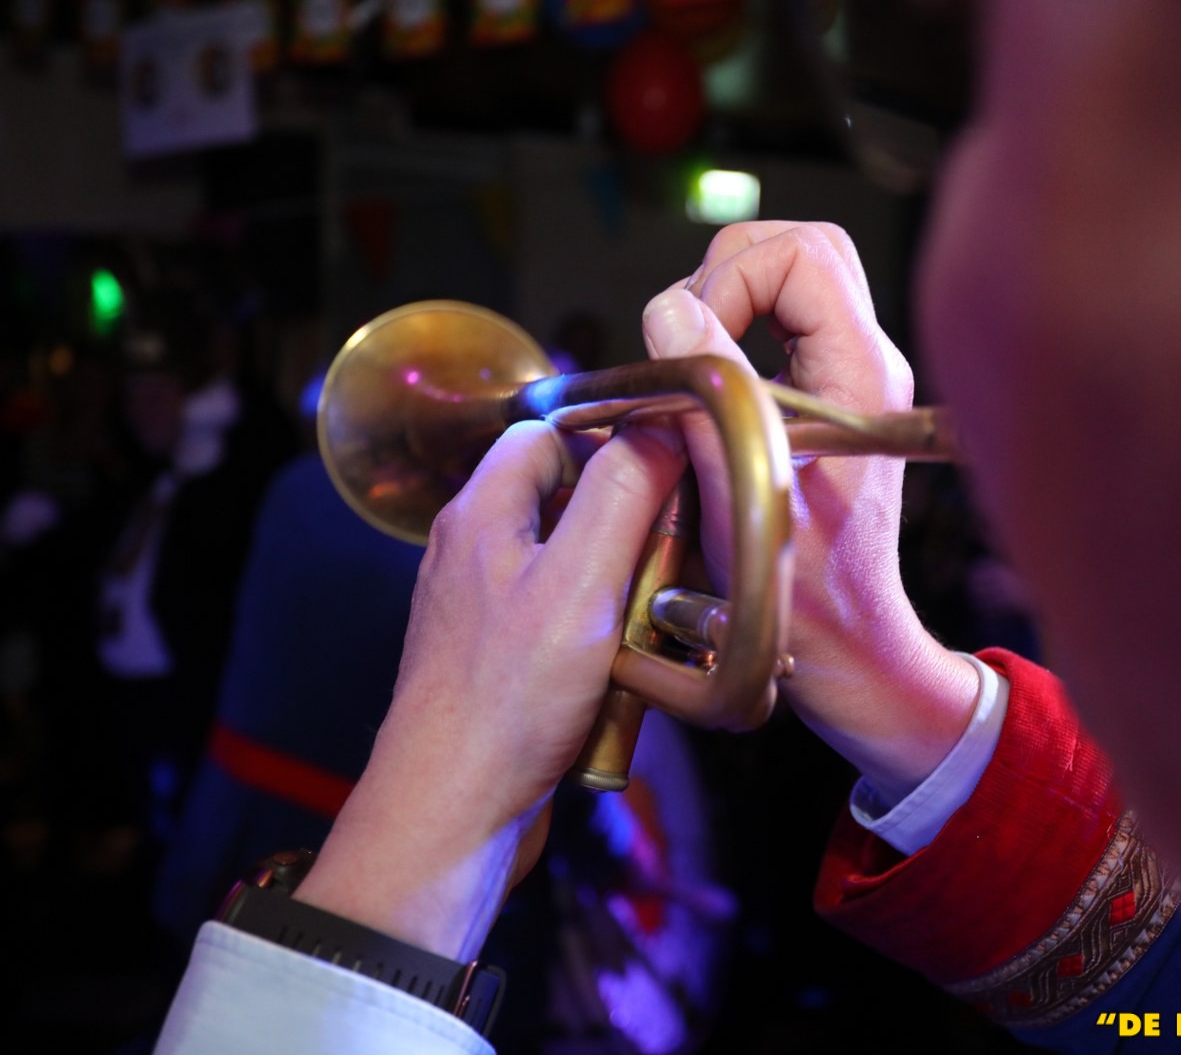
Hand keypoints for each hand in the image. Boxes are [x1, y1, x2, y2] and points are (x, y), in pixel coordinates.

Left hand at [294, 420, 683, 961]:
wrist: (453, 813)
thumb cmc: (506, 701)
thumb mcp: (580, 582)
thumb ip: (622, 494)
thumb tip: (663, 424)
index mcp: (482, 514)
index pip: (548, 433)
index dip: (610, 442)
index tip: (669, 472)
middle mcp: (476, 553)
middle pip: (568, 500)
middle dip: (629, 525)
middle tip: (670, 560)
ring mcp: (486, 610)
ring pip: (575, 566)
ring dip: (624, 589)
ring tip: (654, 622)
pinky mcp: (502, 661)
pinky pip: (568, 625)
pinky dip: (605, 641)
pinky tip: (629, 674)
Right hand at [642, 222, 978, 800]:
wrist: (851, 650)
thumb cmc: (806, 596)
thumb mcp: (745, 491)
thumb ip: (709, 394)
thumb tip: (667, 309)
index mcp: (860, 375)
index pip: (799, 254)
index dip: (727, 278)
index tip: (685, 340)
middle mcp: (866, 362)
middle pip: (801, 248)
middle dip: (726, 271)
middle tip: (682, 337)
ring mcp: (851, 376)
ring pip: (792, 279)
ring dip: (727, 301)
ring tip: (688, 366)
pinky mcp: (829, 396)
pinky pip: (783, 324)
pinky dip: (734, 331)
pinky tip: (704, 392)